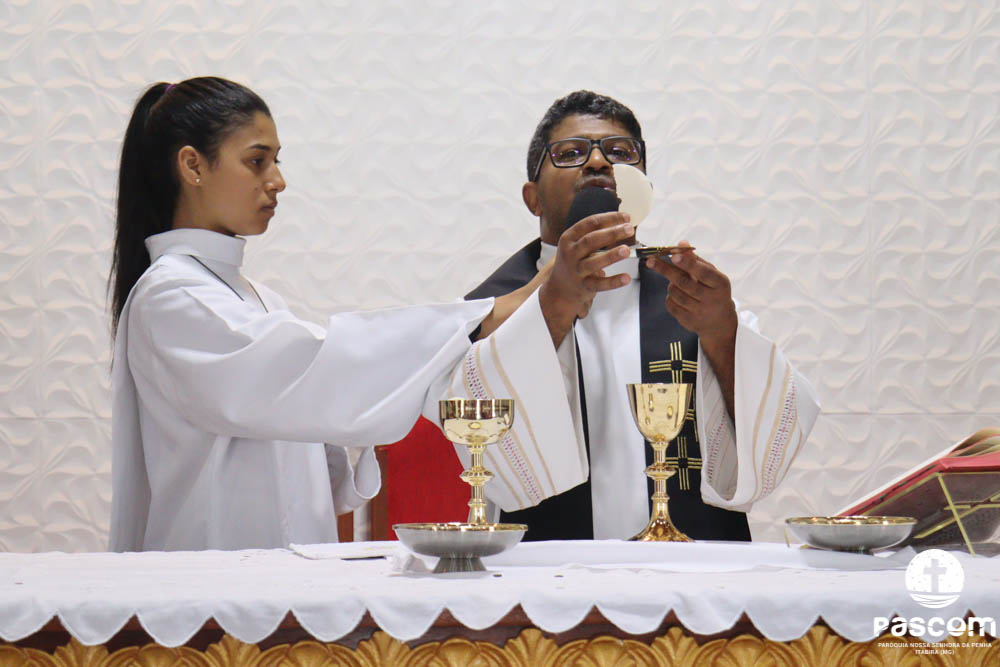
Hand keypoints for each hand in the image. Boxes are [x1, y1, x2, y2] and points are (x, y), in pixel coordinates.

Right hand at [538, 211, 633, 345]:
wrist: (560, 287)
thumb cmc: (574, 260)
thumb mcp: (577, 244)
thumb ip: (595, 233)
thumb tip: (622, 222)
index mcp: (569, 238)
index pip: (590, 223)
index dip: (609, 218)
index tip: (626, 217)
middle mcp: (570, 253)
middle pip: (591, 240)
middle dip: (611, 233)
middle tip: (629, 229)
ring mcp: (576, 270)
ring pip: (594, 262)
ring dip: (611, 255)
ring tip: (627, 250)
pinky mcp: (584, 286)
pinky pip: (600, 284)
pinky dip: (613, 281)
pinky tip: (626, 278)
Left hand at [645, 241, 736, 348]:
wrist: (719, 322)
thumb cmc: (714, 292)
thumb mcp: (712, 275)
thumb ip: (696, 260)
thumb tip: (681, 244)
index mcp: (720, 284)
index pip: (703, 272)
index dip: (687, 263)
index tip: (673, 255)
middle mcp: (712, 299)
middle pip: (684, 282)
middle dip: (665, 270)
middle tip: (651, 261)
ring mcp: (700, 312)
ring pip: (675, 293)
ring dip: (670, 284)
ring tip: (675, 282)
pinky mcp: (689, 321)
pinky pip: (671, 305)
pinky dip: (670, 297)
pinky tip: (677, 295)